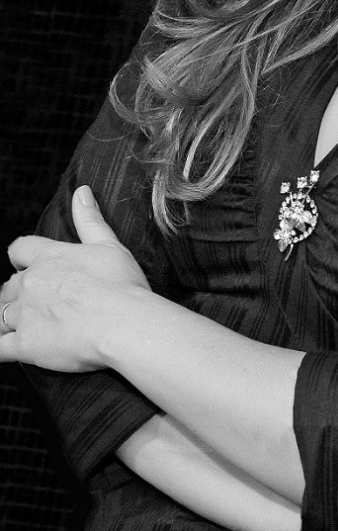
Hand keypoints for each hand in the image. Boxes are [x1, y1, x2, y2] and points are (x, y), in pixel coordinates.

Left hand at [0, 185, 149, 369]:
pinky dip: (2, 347)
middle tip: (39, 304)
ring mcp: (24, 314)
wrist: (122, 323)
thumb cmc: (121, 285)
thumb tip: (81, 191)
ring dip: (8, 319)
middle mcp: (30, 283)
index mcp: (50, 257)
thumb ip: (89, 219)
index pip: (19, 249)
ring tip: (26, 327)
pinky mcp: (24, 345)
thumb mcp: (109, 245)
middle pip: (8, 285)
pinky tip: (11, 347)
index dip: (22, 258)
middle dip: (18, 294)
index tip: (28, 265)